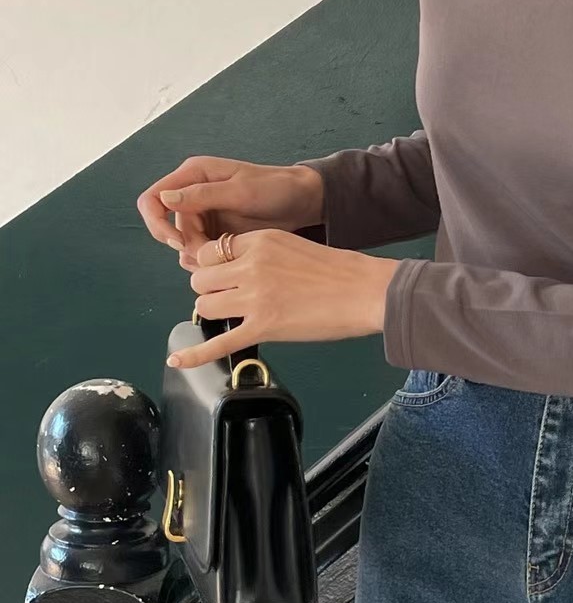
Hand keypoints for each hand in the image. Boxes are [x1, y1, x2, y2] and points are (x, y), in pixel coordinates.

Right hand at [137, 156, 323, 269]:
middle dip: (187, 246)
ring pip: (183, 243)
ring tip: (225, 258)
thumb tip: (166, 199)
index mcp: (193, 175)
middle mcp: (193, 194)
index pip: (153, 199)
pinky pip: (200, 251)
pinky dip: (209, 261)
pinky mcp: (215, 231)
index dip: (157, 224)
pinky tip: (227, 263)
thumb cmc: (277, 188)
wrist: (303, 201)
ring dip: (197, 256)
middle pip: (168, 228)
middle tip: (214, 256)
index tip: (178, 242)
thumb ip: (203, 195)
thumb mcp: (241, 191)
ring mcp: (204, 213)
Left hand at [165, 228, 400, 369]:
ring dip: (213, 311)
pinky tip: (177, 361)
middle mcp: (251, 266)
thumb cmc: (338, 270)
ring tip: (234, 316)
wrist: (365, 292)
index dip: (212, 266)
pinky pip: (219, 343)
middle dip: (210, 289)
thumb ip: (260, 254)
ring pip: (204, 305)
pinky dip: (194, 355)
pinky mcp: (263, 327)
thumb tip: (235, 271)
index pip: (211, 251)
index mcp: (259, 241)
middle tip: (230, 298)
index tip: (223, 276)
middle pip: (201, 278)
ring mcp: (255, 298)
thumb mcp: (292, 245)